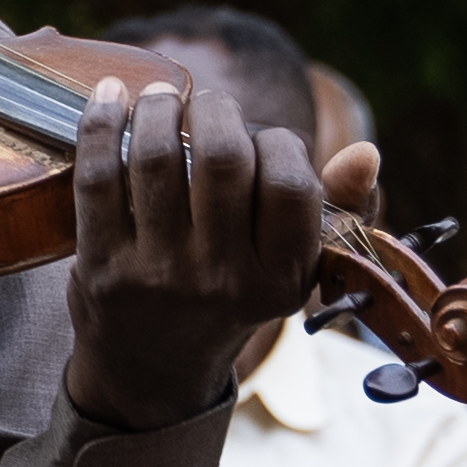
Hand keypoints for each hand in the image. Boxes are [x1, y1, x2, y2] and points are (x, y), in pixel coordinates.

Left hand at [58, 80, 366, 432]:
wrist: (153, 369)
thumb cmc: (232, 296)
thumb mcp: (292, 267)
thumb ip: (340, 208)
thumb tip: (367, 151)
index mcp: (280, 279)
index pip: (290, 182)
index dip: (277, 141)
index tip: (261, 139)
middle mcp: (221, 281)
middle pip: (223, 158)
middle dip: (216, 109)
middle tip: (208, 104)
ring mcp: (158, 275)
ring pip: (157, 158)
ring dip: (157, 107)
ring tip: (161, 97)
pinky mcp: (102, 269)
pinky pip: (99, 177)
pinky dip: (100, 124)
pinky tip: (110, 96)